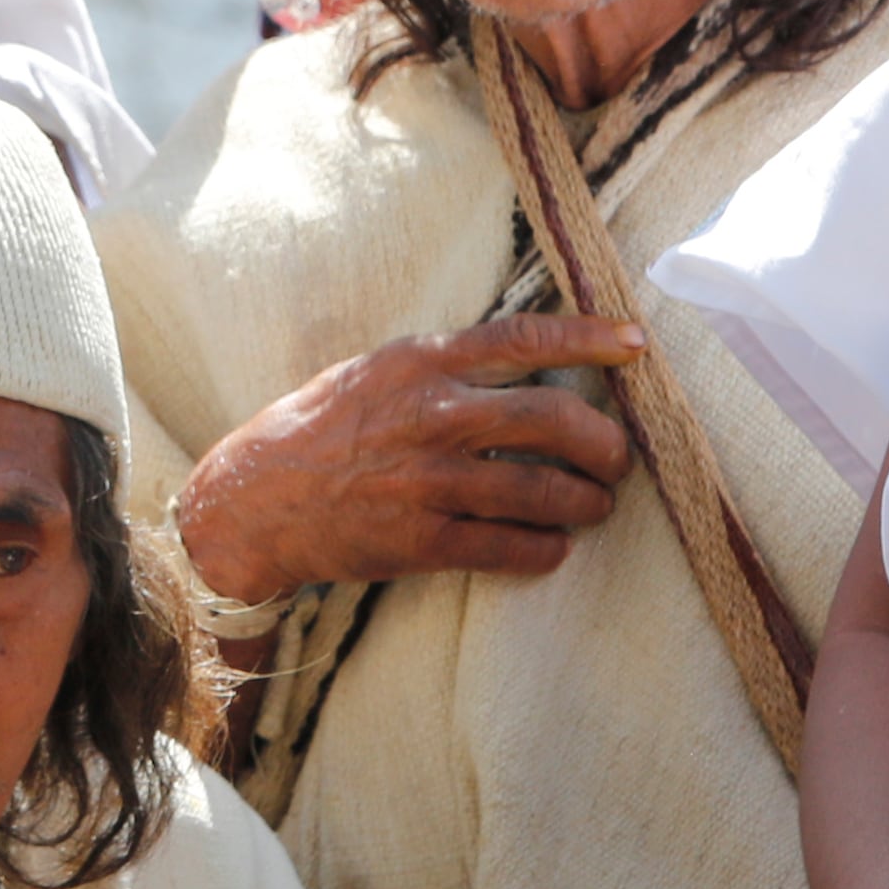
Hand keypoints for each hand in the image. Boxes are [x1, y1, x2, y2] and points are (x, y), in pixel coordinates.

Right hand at [171, 315, 642, 599]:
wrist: (253, 500)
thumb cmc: (318, 429)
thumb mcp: (375, 372)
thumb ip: (444, 366)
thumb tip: (522, 363)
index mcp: (420, 362)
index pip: (523, 339)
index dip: (589, 338)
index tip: (635, 343)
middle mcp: (431, 416)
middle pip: (553, 418)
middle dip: (604, 443)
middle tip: (616, 459)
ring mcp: (428, 481)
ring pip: (543, 491)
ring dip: (585, 503)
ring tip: (593, 506)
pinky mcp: (422, 540)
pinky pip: (509, 548)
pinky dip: (544, 550)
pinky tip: (550, 547)